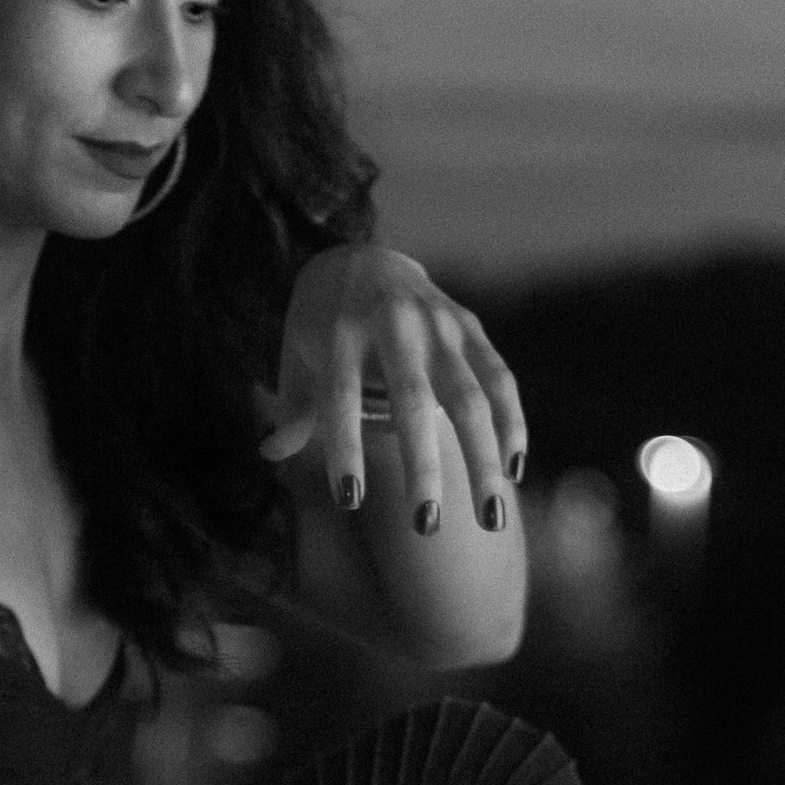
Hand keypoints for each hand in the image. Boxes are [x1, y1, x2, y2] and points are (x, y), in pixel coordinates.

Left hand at [259, 245, 526, 532]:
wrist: (362, 257)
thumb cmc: (321, 326)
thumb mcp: (297, 358)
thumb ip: (294, 408)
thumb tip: (270, 453)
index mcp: (339, 333)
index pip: (340, 399)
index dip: (344, 450)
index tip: (350, 502)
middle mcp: (393, 325)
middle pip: (412, 402)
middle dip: (421, 468)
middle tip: (426, 527)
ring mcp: (438, 323)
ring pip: (469, 396)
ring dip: (483, 460)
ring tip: (491, 518)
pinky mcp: (470, 325)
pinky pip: (499, 378)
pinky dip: (511, 423)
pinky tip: (514, 470)